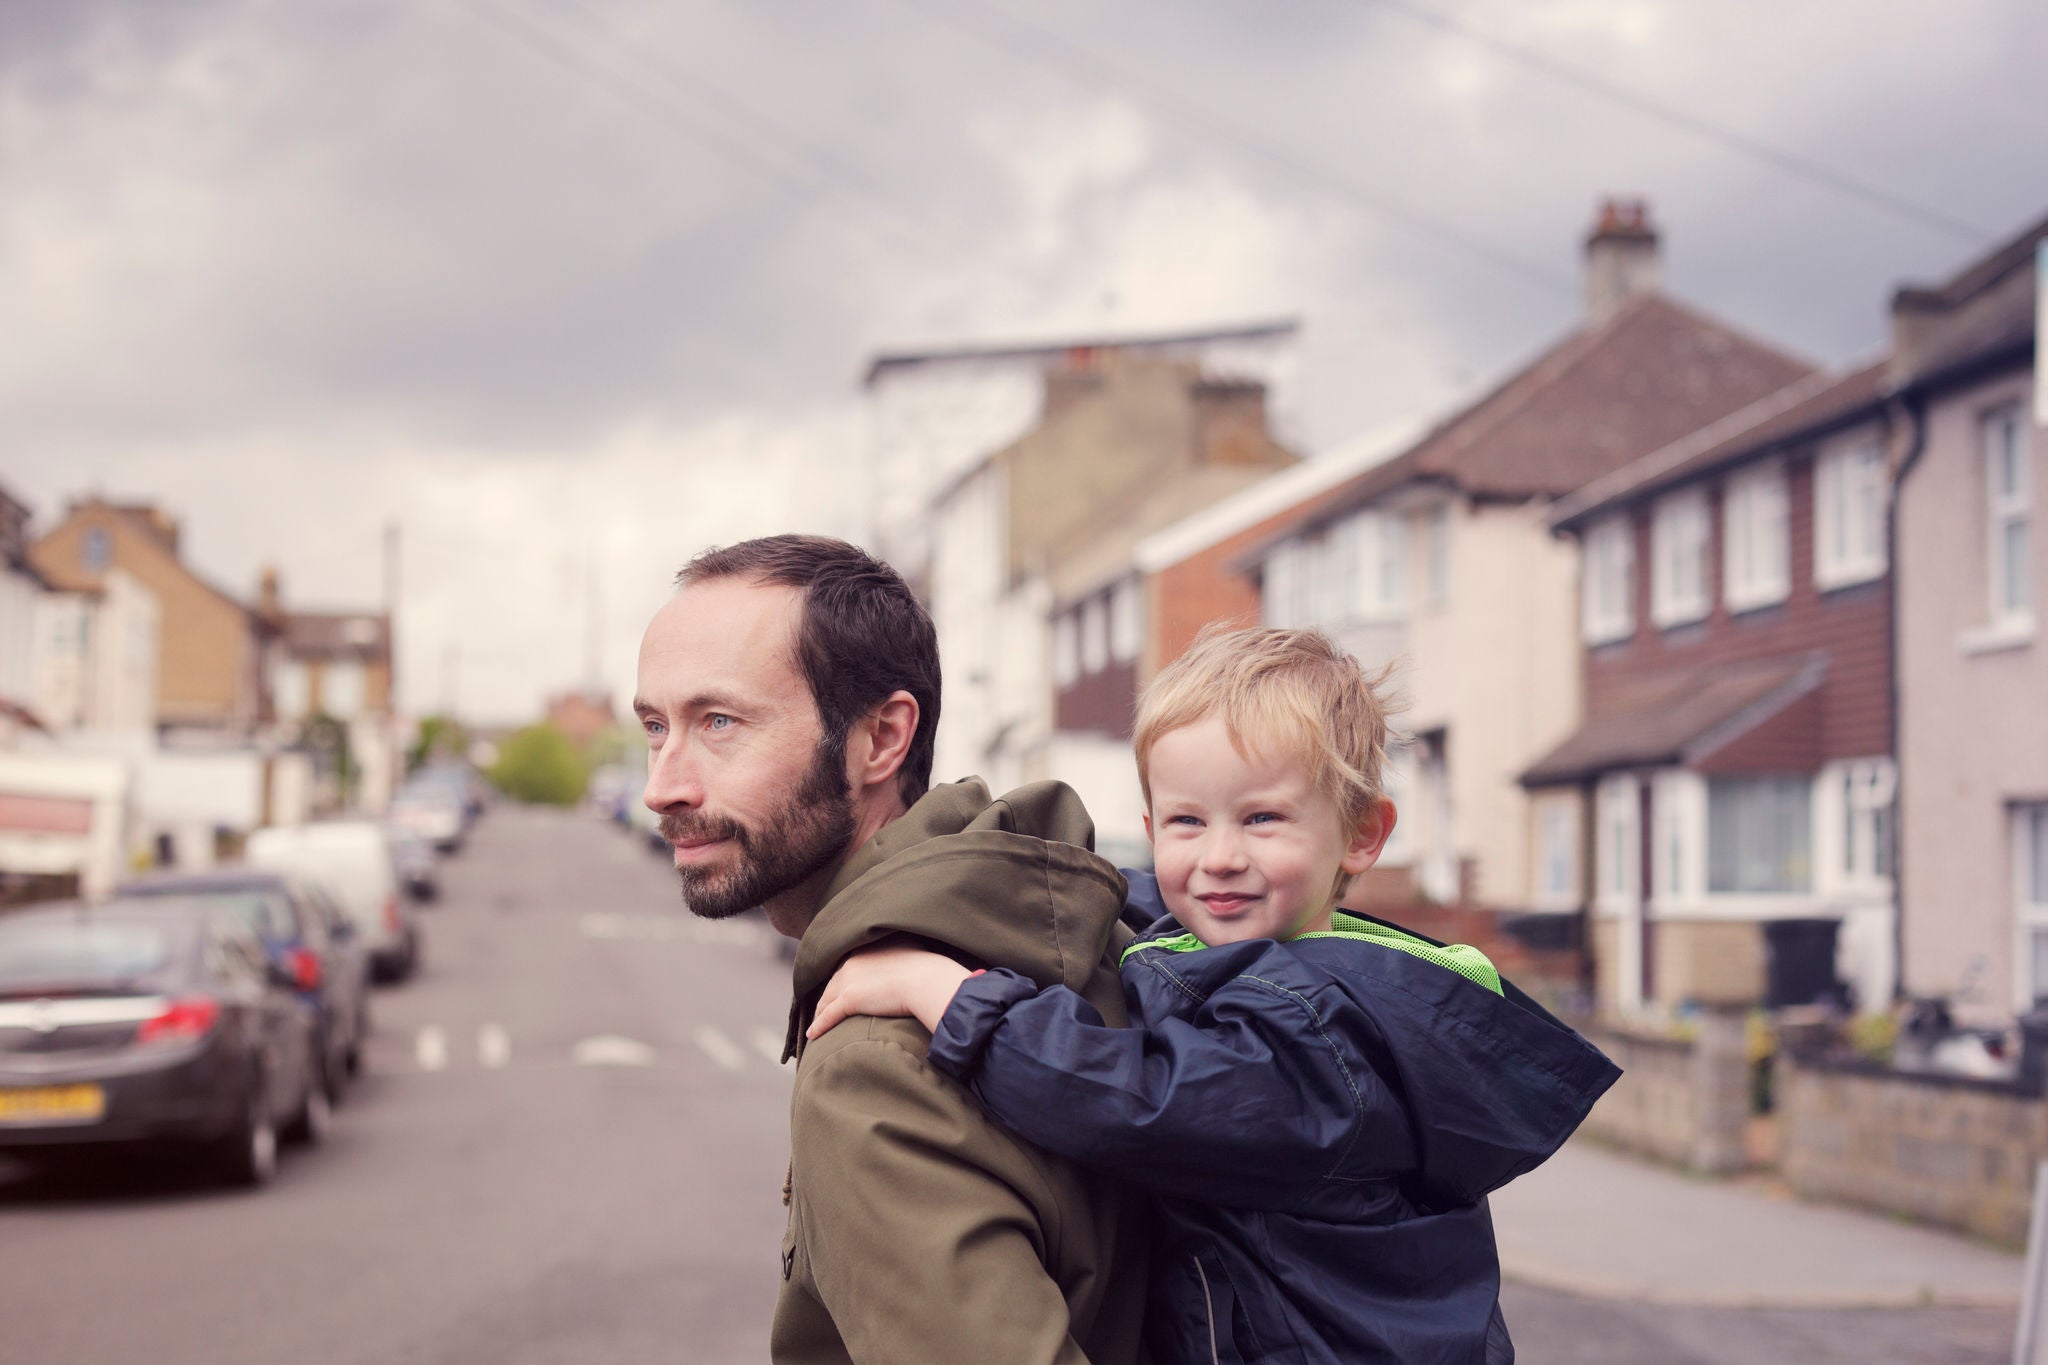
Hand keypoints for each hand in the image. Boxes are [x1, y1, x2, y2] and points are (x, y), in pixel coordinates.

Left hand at [807, 943, 973, 1038]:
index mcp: (864, 952)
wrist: (924, 979)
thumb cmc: (924, 967)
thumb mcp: (910, 952)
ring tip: (817, 1024)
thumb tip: (907, 960)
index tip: (841, 991)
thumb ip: (901, 956)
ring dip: (820, 1013)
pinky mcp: (848, 1000)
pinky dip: (818, 1026)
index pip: (847, 969)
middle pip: (832, 984)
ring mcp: (848, 982)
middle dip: (827, 998)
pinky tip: (812, 1035)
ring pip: (826, 1000)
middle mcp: (851, 964)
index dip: (843, 982)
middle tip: (823, 1010)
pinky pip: (828, 1015)